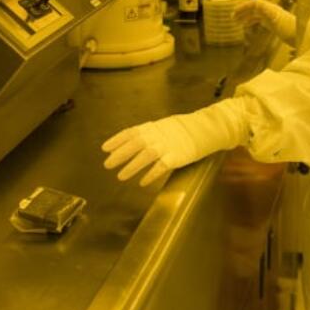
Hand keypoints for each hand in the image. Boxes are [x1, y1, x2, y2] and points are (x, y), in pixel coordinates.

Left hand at [101, 100, 248, 186]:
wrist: (205, 129)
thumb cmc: (182, 129)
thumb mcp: (163, 126)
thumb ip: (148, 133)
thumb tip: (130, 141)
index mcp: (153, 127)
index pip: (131, 132)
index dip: (117, 140)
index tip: (104, 148)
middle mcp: (158, 135)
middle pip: (135, 144)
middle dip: (119, 154)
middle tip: (107, 165)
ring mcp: (168, 145)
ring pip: (145, 155)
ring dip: (131, 166)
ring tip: (120, 177)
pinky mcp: (177, 157)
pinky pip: (161, 166)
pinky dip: (151, 174)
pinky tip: (142, 182)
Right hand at [233, 0, 296, 42]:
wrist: (303, 37)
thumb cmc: (292, 29)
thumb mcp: (278, 19)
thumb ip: (267, 11)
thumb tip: (256, 3)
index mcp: (271, 9)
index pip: (255, 3)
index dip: (244, 7)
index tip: (234, 13)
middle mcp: (272, 11)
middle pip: (254, 8)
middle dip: (243, 12)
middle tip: (232, 18)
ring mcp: (273, 17)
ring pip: (257, 14)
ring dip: (246, 17)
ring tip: (237, 22)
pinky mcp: (275, 24)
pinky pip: (261, 20)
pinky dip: (252, 22)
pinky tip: (248, 27)